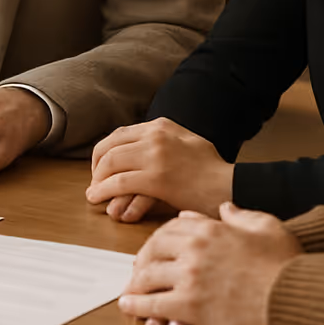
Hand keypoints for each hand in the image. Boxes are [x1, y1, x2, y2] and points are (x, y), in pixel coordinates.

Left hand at [86, 118, 232, 220]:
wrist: (230, 185)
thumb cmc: (212, 170)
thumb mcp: (188, 141)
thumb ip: (166, 140)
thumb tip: (143, 148)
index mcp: (162, 125)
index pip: (120, 134)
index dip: (105, 151)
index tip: (102, 167)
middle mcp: (155, 135)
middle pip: (110, 146)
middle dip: (97, 166)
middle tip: (95, 181)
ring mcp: (155, 155)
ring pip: (110, 164)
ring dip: (97, 180)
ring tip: (93, 193)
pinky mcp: (155, 178)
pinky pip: (118, 183)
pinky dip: (103, 191)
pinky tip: (98, 199)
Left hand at [118, 204, 303, 324]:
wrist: (291, 294)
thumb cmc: (283, 261)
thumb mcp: (264, 224)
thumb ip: (239, 214)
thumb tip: (224, 208)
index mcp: (209, 229)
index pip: (170, 228)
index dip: (158, 239)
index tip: (155, 248)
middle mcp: (194, 250)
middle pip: (152, 250)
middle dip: (142, 260)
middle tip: (138, 269)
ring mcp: (190, 277)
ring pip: (148, 276)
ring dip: (135, 284)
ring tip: (129, 290)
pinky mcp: (190, 306)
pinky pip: (153, 304)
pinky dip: (137, 305)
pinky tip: (128, 305)